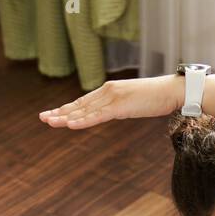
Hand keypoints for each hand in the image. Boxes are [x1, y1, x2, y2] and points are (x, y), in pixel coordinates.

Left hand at [38, 76, 182, 129]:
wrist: (172, 90)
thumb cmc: (157, 97)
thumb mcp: (133, 102)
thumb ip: (121, 106)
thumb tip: (114, 111)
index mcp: (110, 91)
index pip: (84, 102)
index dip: (67, 108)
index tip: (53, 114)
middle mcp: (107, 92)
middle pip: (79, 105)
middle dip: (60, 112)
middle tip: (42, 118)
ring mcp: (112, 98)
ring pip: (84, 110)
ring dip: (65, 117)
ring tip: (49, 122)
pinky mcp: (120, 106)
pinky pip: (97, 116)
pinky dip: (82, 121)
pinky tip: (70, 125)